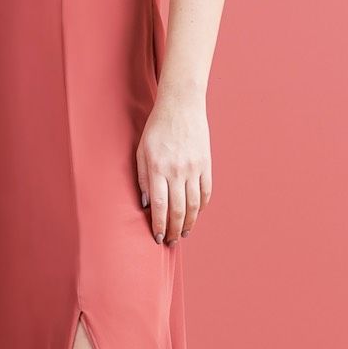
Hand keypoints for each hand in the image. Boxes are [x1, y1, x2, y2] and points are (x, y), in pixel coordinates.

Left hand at [136, 91, 210, 243]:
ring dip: (189, 223)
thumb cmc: (156, 128)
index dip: (159, 225)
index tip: (158, 237)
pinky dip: (201, 206)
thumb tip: (145, 204)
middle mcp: (177, 171)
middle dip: (174, 230)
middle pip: (178, 210)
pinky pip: (206, 192)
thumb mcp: (141, 151)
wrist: (181, 106)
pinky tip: (196, 214)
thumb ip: (142, 178)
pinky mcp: (206, 164)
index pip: (159, 205)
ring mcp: (194, 168)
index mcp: (158, 169)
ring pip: (194, 205)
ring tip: (184, 233)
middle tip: (172, 241)